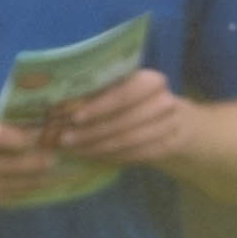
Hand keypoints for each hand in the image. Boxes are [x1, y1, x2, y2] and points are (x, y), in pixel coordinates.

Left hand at [35, 67, 191, 167]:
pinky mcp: (169, 146)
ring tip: (74, 149)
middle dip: (91, 132)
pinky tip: (93, 156)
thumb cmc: (136, 103)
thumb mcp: (123, 91)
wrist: (174, 122)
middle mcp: (165, 101)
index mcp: (151, 81)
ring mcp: (170, 125)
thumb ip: (101, 94)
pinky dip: (112, 156)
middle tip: (65, 139)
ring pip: (128, 140)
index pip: (124, 94)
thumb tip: (63, 104)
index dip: (99, 107)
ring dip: (98, 147)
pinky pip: (136, 154)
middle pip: (123, 120)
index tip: (74, 117)